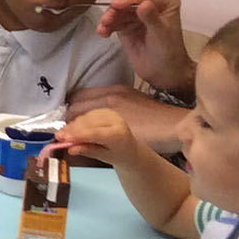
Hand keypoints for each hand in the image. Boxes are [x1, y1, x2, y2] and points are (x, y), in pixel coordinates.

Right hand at [50, 107, 137, 165]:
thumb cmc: (117, 154)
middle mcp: (116, 120)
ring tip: (63, 134)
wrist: (130, 147)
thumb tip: (71, 148)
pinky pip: (87, 113)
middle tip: (59, 137)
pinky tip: (71, 128)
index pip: (96, 133)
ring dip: (73, 124)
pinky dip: (77, 120)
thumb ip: (88, 151)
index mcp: (119, 134)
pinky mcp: (105, 109)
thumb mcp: (104, 157)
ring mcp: (111, 113)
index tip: (63, 138)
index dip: (78, 134)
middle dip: (72, 129)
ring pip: (86, 116)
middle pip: (89, 122)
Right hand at [64, 85, 190, 152]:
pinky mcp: (125, 91)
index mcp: (111, 104)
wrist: (177, 126)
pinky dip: (88, 106)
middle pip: (78, 101)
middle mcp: (111, 93)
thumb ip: (94, 146)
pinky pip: (97, 95)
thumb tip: (70, 148)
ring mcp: (118, 90)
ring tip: (75, 128)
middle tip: (65, 133)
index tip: (61, 138)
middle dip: (69, 118)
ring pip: (86, 97)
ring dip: (78, 111)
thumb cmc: (152, 137)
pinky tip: (90, 118)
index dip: (68, 126)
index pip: (77, 112)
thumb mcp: (122, 144)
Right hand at [95, 0, 193, 90]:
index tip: (115, 5)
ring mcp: (137, 14)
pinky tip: (103, 32)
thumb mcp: (161, 34)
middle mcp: (151, 4)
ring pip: (119, 12)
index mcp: (165, 1)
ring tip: (103, 29)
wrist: (164, 73)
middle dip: (115, 11)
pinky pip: (114, 22)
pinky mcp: (127, 25)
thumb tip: (144, 3)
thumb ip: (152, 18)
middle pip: (128, 2)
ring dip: (109, 19)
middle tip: (106, 20)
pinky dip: (107, 26)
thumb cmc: (169, 52)